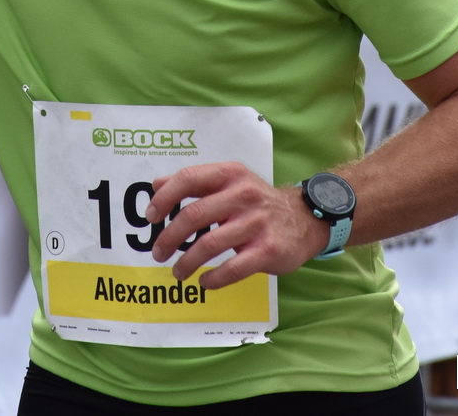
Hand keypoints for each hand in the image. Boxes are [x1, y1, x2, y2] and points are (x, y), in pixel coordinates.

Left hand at [143, 162, 329, 289]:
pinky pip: (233, 268)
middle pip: (194, 215)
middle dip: (169, 236)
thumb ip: (196, 183)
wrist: (306, 219)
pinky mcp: (268, 250)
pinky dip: (213, 278)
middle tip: (157, 252)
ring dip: (186, 262)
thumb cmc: (258, 202)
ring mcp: (257, 223)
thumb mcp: (231, 182)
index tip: (151, 216)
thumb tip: (156, 184)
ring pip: (210, 244)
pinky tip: (205, 282)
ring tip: (177, 272)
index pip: (189, 179)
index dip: (165, 197)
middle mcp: (243, 195)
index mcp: (230, 174)